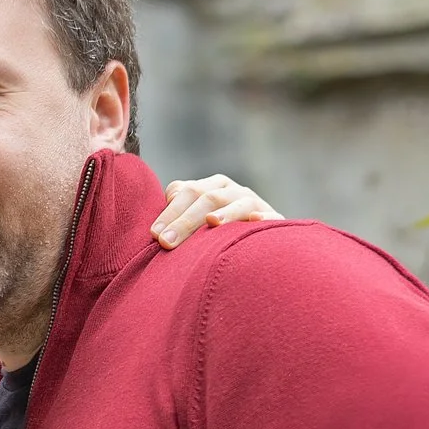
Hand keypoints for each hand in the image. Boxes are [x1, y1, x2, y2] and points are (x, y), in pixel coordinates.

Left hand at [150, 174, 283, 247]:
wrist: (254, 240)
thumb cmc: (211, 232)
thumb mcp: (193, 218)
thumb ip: (176, 211)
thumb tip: (161, 218)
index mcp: (211, 186)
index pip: (188, 192)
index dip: (170, 212)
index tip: (155, 234)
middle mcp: (233, 190)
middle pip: (208, 199)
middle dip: (186, 220)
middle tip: (167, 241)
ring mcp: (255, 203)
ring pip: (239, 204)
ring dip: (225, 213)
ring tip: (211, 222)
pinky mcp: (274, 219)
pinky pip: (271, 217)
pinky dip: (263, 218)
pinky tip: (255, 221)